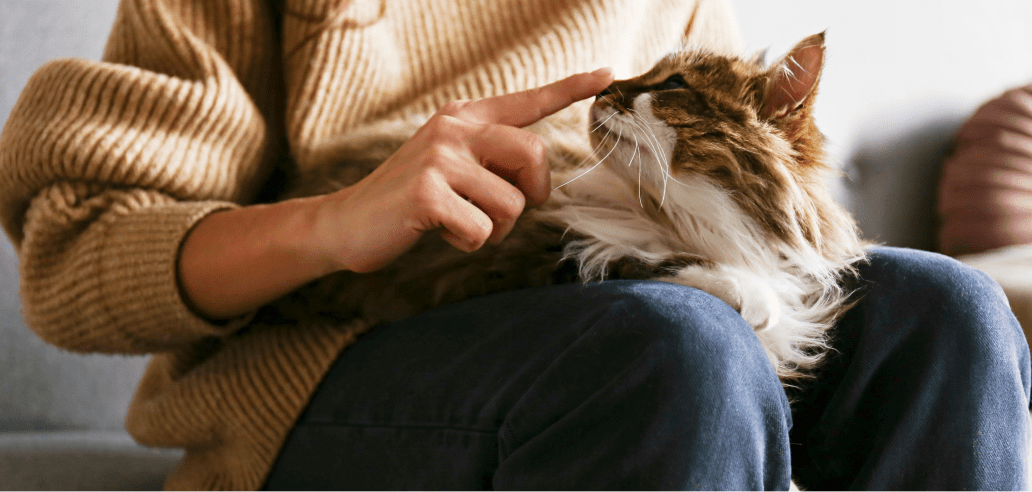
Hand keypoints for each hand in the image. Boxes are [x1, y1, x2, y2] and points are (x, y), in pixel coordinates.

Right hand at [312, 68, 614, 272]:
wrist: (345, 223)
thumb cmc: (408, 201)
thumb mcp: (449, 166)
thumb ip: (488, 159)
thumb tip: (536, 178)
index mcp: (463, 118)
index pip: (526, 100)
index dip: (569, 88)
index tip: (607, 75)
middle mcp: (453, 128)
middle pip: (534, 153)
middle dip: (532, 193)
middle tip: (505, 210)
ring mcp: (439, 158)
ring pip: (511, 204)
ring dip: (494, 228)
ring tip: (459, 222)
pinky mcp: (426, 192)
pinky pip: (481, 229)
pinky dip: (468, 242)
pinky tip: (441, 232)